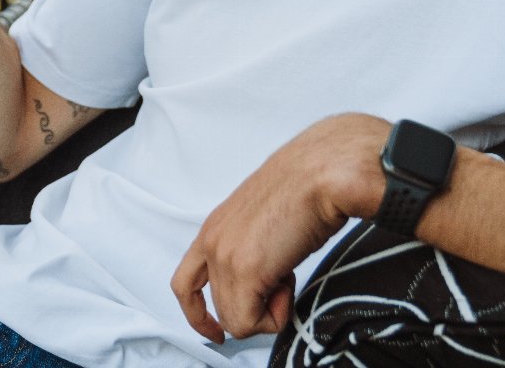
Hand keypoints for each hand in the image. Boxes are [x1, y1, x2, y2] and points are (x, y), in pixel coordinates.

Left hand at [170, 113, 388, 341]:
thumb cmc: (304, 188)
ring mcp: (224, 257)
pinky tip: (289, 281)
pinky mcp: (244, 270)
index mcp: (214, 228)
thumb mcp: (263, 222)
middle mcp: (211, 242)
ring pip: (235, 321)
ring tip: (288, 273)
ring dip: (268, 310)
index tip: (216, 331)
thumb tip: (264, 284)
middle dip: (256, 307)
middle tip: (283, 280)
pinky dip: (275, 316)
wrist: (320, 174)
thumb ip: (251, 250)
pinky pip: (249, 323)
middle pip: (220, 309)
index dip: (198, 314)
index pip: (184, 283)